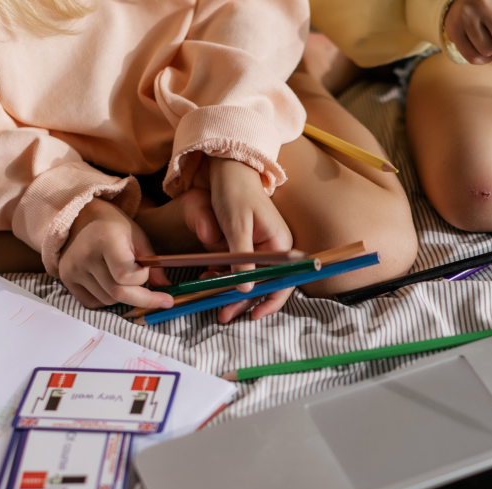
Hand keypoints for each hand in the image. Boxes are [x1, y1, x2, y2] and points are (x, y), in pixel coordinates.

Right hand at [58, 198, 172, 309]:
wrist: (82, 218)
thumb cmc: (114, 227)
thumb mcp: (138, 237)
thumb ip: (153, 264)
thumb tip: (165, 288)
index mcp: (105, 240)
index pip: (126, 275)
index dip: (142, 278)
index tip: (148, 272)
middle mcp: (85, 256)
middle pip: (117, 293)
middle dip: (142, 298)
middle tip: (160, 299)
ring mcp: (72, 269)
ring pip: (107, 300)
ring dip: (123, 296)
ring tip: (124, 279)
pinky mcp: (66, 279)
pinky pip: (92, 303)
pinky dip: (107, 299)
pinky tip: (109, 283)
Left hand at [183, 157, 294, 322]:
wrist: (228, 169)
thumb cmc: (235, 193)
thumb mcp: (236, 227)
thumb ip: (241, 260)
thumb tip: (245, 290)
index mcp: (281, 245)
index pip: (283, 283)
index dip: (269, 303)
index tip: (252, 317)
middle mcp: (276, 249)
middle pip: (264, 284)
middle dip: (243, 301)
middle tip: (222, 315)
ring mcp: (262, 247)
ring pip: (249, 278)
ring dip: (230, 290)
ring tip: (211, 299)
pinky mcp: (248, 244)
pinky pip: (239, 266)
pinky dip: (225, 274)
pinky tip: (208, 277)